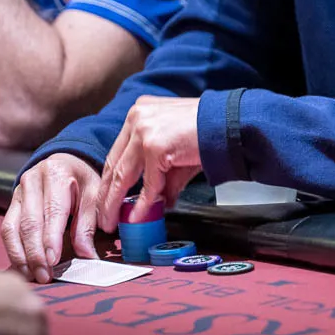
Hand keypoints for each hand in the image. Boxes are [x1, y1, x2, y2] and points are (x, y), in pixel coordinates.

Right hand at [2, 153, 100, 283]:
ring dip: (20, 255)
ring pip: (12, 228)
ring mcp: (18, 191)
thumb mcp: (93, 194)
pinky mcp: (11, 203)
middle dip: (35, 253)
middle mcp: (32, 180)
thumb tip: (87, 255)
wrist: (64, 161)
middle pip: (29, 222)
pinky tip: (21, 266)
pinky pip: (7, 229)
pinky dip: (12, 250)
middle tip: (44, 276)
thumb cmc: (81, 179)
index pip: (52, 211)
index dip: (50, 238)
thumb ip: (88, 224)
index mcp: (56, 173)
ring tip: (31, 276)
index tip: (53, 261)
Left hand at [95, 96, 201, 233]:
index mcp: (140, 112)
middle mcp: (137, 117)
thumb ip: (163, 174)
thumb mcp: (177, 150)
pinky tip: (137, 217)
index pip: (117, 151)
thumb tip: (160, 201)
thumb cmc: (208, 132)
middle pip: (114, 163)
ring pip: (122, 175)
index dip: (109, 178)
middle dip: (107, 194)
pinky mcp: (154, 146)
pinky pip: (148, 184)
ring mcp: (144, 130)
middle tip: (104, 216)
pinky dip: (142, 204)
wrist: (230, 123)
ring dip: (115, 202)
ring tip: (111, 222)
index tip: (106, 197)